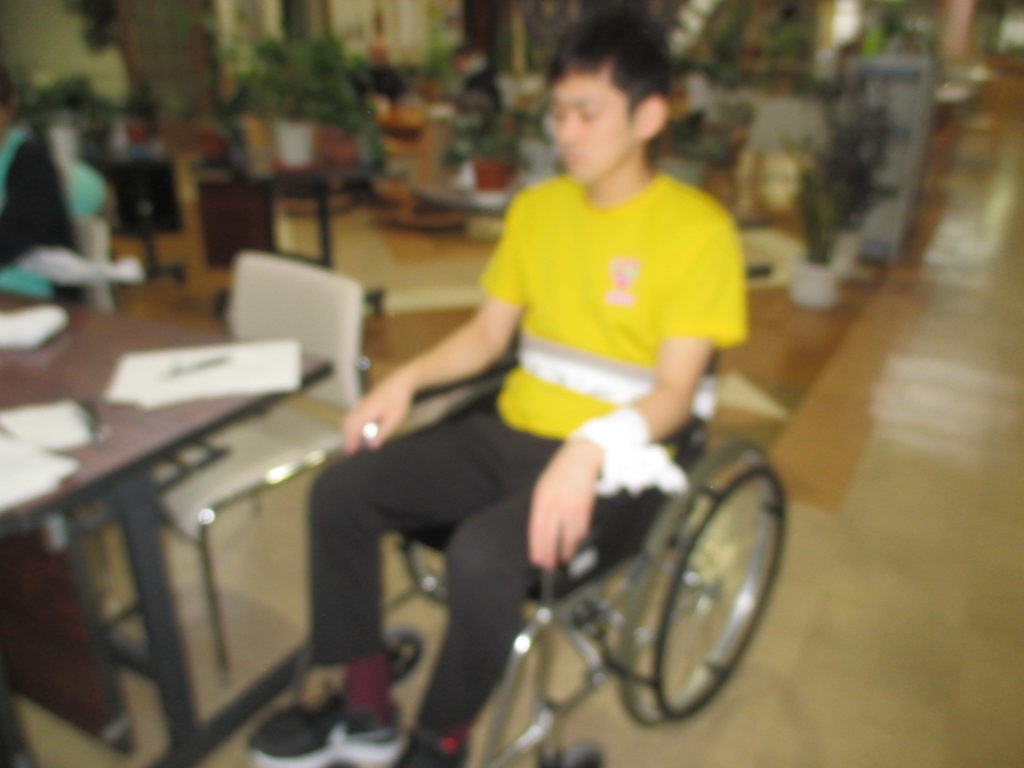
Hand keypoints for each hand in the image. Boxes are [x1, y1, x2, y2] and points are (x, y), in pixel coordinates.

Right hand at [341, 368, 415, 452]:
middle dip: (348, 438)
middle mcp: (360, 408)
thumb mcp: (394, 420)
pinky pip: (353, 415)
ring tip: (356, 442)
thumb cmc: (398, 401)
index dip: (350, 442)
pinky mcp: (364, 402)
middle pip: (347, 425)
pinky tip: (360, 429)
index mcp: (366, 413)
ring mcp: (361, 404)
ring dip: (350, 431)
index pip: (353, 430)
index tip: (350, 452)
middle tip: (352, 450)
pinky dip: (353, 424)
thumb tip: (372, 446)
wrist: (400, 382)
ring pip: (349, 419)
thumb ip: (382, 433)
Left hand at [528, 439, 602, 569]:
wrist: (581, 458)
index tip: (536, 559)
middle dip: (549, 553)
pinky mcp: (586, 507)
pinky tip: (573, 546)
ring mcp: (572, 506)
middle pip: (551, 534)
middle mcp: (556, 503)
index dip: (536, 546)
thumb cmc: (559, 474)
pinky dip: (577, 539)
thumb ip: (541, 509)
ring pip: (568, 535)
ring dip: (565, 550)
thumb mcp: (543, 488)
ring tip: (562, 559)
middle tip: (548, 566)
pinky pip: (581, 529)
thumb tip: (539, 533)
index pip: (537, 528)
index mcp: (542, 499)